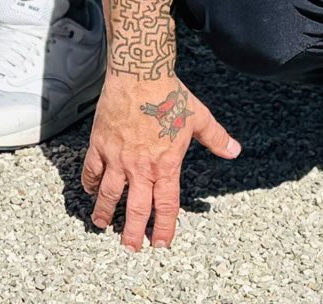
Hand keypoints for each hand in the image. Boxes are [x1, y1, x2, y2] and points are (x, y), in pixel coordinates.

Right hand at [81, 73, 238, 250]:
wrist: (139, 73)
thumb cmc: (169, 93)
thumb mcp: (198, 117)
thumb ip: (215, 138)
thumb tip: (234, 151)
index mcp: (165, 165)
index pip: (166, 206)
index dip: (164, 228)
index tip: (161, 243)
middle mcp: (140, 167)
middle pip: (135, 209)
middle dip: (133, 233)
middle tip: (131, 248)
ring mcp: (118, 156)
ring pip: (108, 194)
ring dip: (105, 212)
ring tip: (102, 225)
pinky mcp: (100, 143)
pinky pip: (91, 169)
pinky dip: (89, 182)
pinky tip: (89, 190)